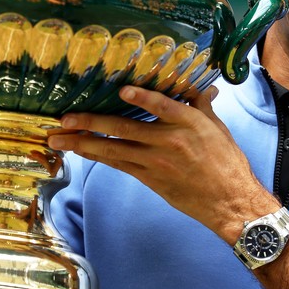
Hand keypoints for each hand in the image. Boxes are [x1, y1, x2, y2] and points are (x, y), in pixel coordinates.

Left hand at [47, 85, 278, 243]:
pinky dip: (99, 156)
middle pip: (124, 129)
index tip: (121, 88)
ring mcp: (156, 162)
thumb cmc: (227, 162)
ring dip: (83, 144)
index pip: (162, 105)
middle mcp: (169, 141)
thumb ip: (201, 104)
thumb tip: (201, 86)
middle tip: (64, 119)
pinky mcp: (150, 178)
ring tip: (59, 140)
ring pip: (113, 150)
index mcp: (188, 123)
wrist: (229, 201)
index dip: (142, 97)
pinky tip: (82, 151)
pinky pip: (119, 164)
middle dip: (90, 123)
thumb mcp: (217, 127)